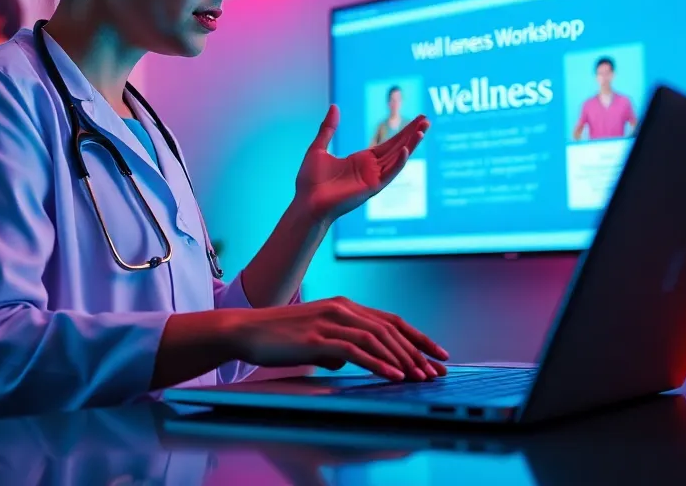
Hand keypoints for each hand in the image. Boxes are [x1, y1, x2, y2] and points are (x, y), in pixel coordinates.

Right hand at [227, 296, 447, 381]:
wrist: (247, 330)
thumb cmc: (280, 338)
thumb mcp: (316, 339)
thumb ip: (336, 347)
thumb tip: (348, 361)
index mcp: (345, 307)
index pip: (391, 321)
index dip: (418, 337)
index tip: (438, 355)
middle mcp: (342, 309)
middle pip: (390, 329)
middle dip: (417, 352)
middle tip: (436, 372)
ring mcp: (329, 322)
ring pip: (377, 338)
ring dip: (403, 359)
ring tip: (420, 377)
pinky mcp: (317, 337)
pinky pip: (355, 350)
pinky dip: (378, 364)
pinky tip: (393, 376)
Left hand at [295, 105, 427, 223]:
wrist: (305, 203)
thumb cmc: (310, 181)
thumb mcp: (319, 148)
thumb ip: (329, 128)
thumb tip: (334, 106)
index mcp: (361, 160)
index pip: (388, 143)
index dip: (403, 131)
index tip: (417, 119)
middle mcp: (371, 169)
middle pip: (397, 148)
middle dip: (412, 134)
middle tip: (426, 119)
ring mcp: (373, 179)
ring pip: (397, 159)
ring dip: (410, 145)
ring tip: (422, 130)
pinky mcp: (371, 188)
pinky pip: (389, 174)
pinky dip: (398, 163)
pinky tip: (406, 150)